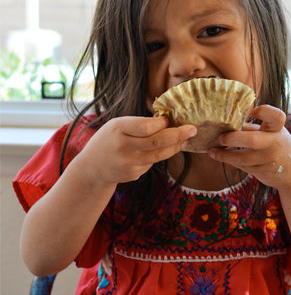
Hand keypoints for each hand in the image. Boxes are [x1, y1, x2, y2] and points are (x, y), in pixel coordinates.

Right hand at [79, 116, 196, 185]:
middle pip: (157, 141)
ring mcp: (128, 163)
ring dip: (176, 146)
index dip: (162, 123)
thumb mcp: (118, 125)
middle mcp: (123, 147)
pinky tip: (163, 150)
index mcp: (118, 129)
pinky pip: (152, 163)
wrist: (93, 168)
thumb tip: (167, 121)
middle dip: (179, 135)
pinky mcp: (133, 174)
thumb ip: (139, 123)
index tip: (170, 119)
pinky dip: (160, 155)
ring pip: (159, 154)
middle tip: (193, 129)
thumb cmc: (110, 140)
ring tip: (187, 139)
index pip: (146, 126)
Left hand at [208, 105, 290, 191]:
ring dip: (225, 155)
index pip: (276, 116)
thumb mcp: (272, 133)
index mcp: (278, 129)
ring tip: (213, 151)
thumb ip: (254, 128)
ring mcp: (268, 159)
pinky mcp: (262, 172)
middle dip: (233, 138)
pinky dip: (229, 160)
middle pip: (253, 140)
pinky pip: (242, 165)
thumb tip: (230, 121)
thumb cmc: (279, 147)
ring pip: (242, 157)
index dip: (264, 111)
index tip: (252, 111)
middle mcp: (274, 143)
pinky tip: (219, 156)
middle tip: (220, 137)